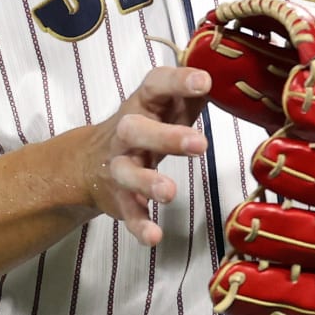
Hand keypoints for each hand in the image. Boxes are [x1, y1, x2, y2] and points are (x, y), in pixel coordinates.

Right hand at [77, 66, 210, 246]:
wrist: (89, 163)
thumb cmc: (146, 125)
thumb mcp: (166, 104)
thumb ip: (193, 92)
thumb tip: (225, 78)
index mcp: (143, 103)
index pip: (157, 85)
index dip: (179, 81)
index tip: (204, 81)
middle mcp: (126, 132)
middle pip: (136, 129)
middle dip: (166, 136)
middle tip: (199, 144)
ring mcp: (120, 166)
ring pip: (128, 172)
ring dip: (148, 182)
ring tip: (170, 193)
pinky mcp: (119, 198)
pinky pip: (128, 212)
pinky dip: (139, 225)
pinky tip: (154, 237)